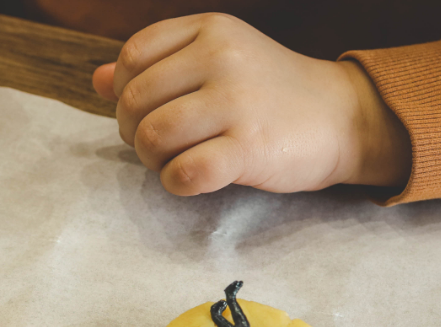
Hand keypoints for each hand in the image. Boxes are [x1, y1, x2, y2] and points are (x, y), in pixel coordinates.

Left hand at [93, 13, 409, 195]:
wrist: (343, 118)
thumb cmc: (269, 92)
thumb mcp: (217, 62)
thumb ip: (157, 67)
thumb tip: (97, 79)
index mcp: (210, 29)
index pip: (132, 56)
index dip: (126, 90)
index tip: (150, 110)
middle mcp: (221, 57)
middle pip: (135, 101)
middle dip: (136, 131)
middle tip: (161, 145)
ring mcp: (236, 101)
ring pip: (152, 137)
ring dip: (153, 160)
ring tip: (177, 160)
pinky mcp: (250, 147)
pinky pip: (184, 172)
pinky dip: (177, 183)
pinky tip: (193, 179)